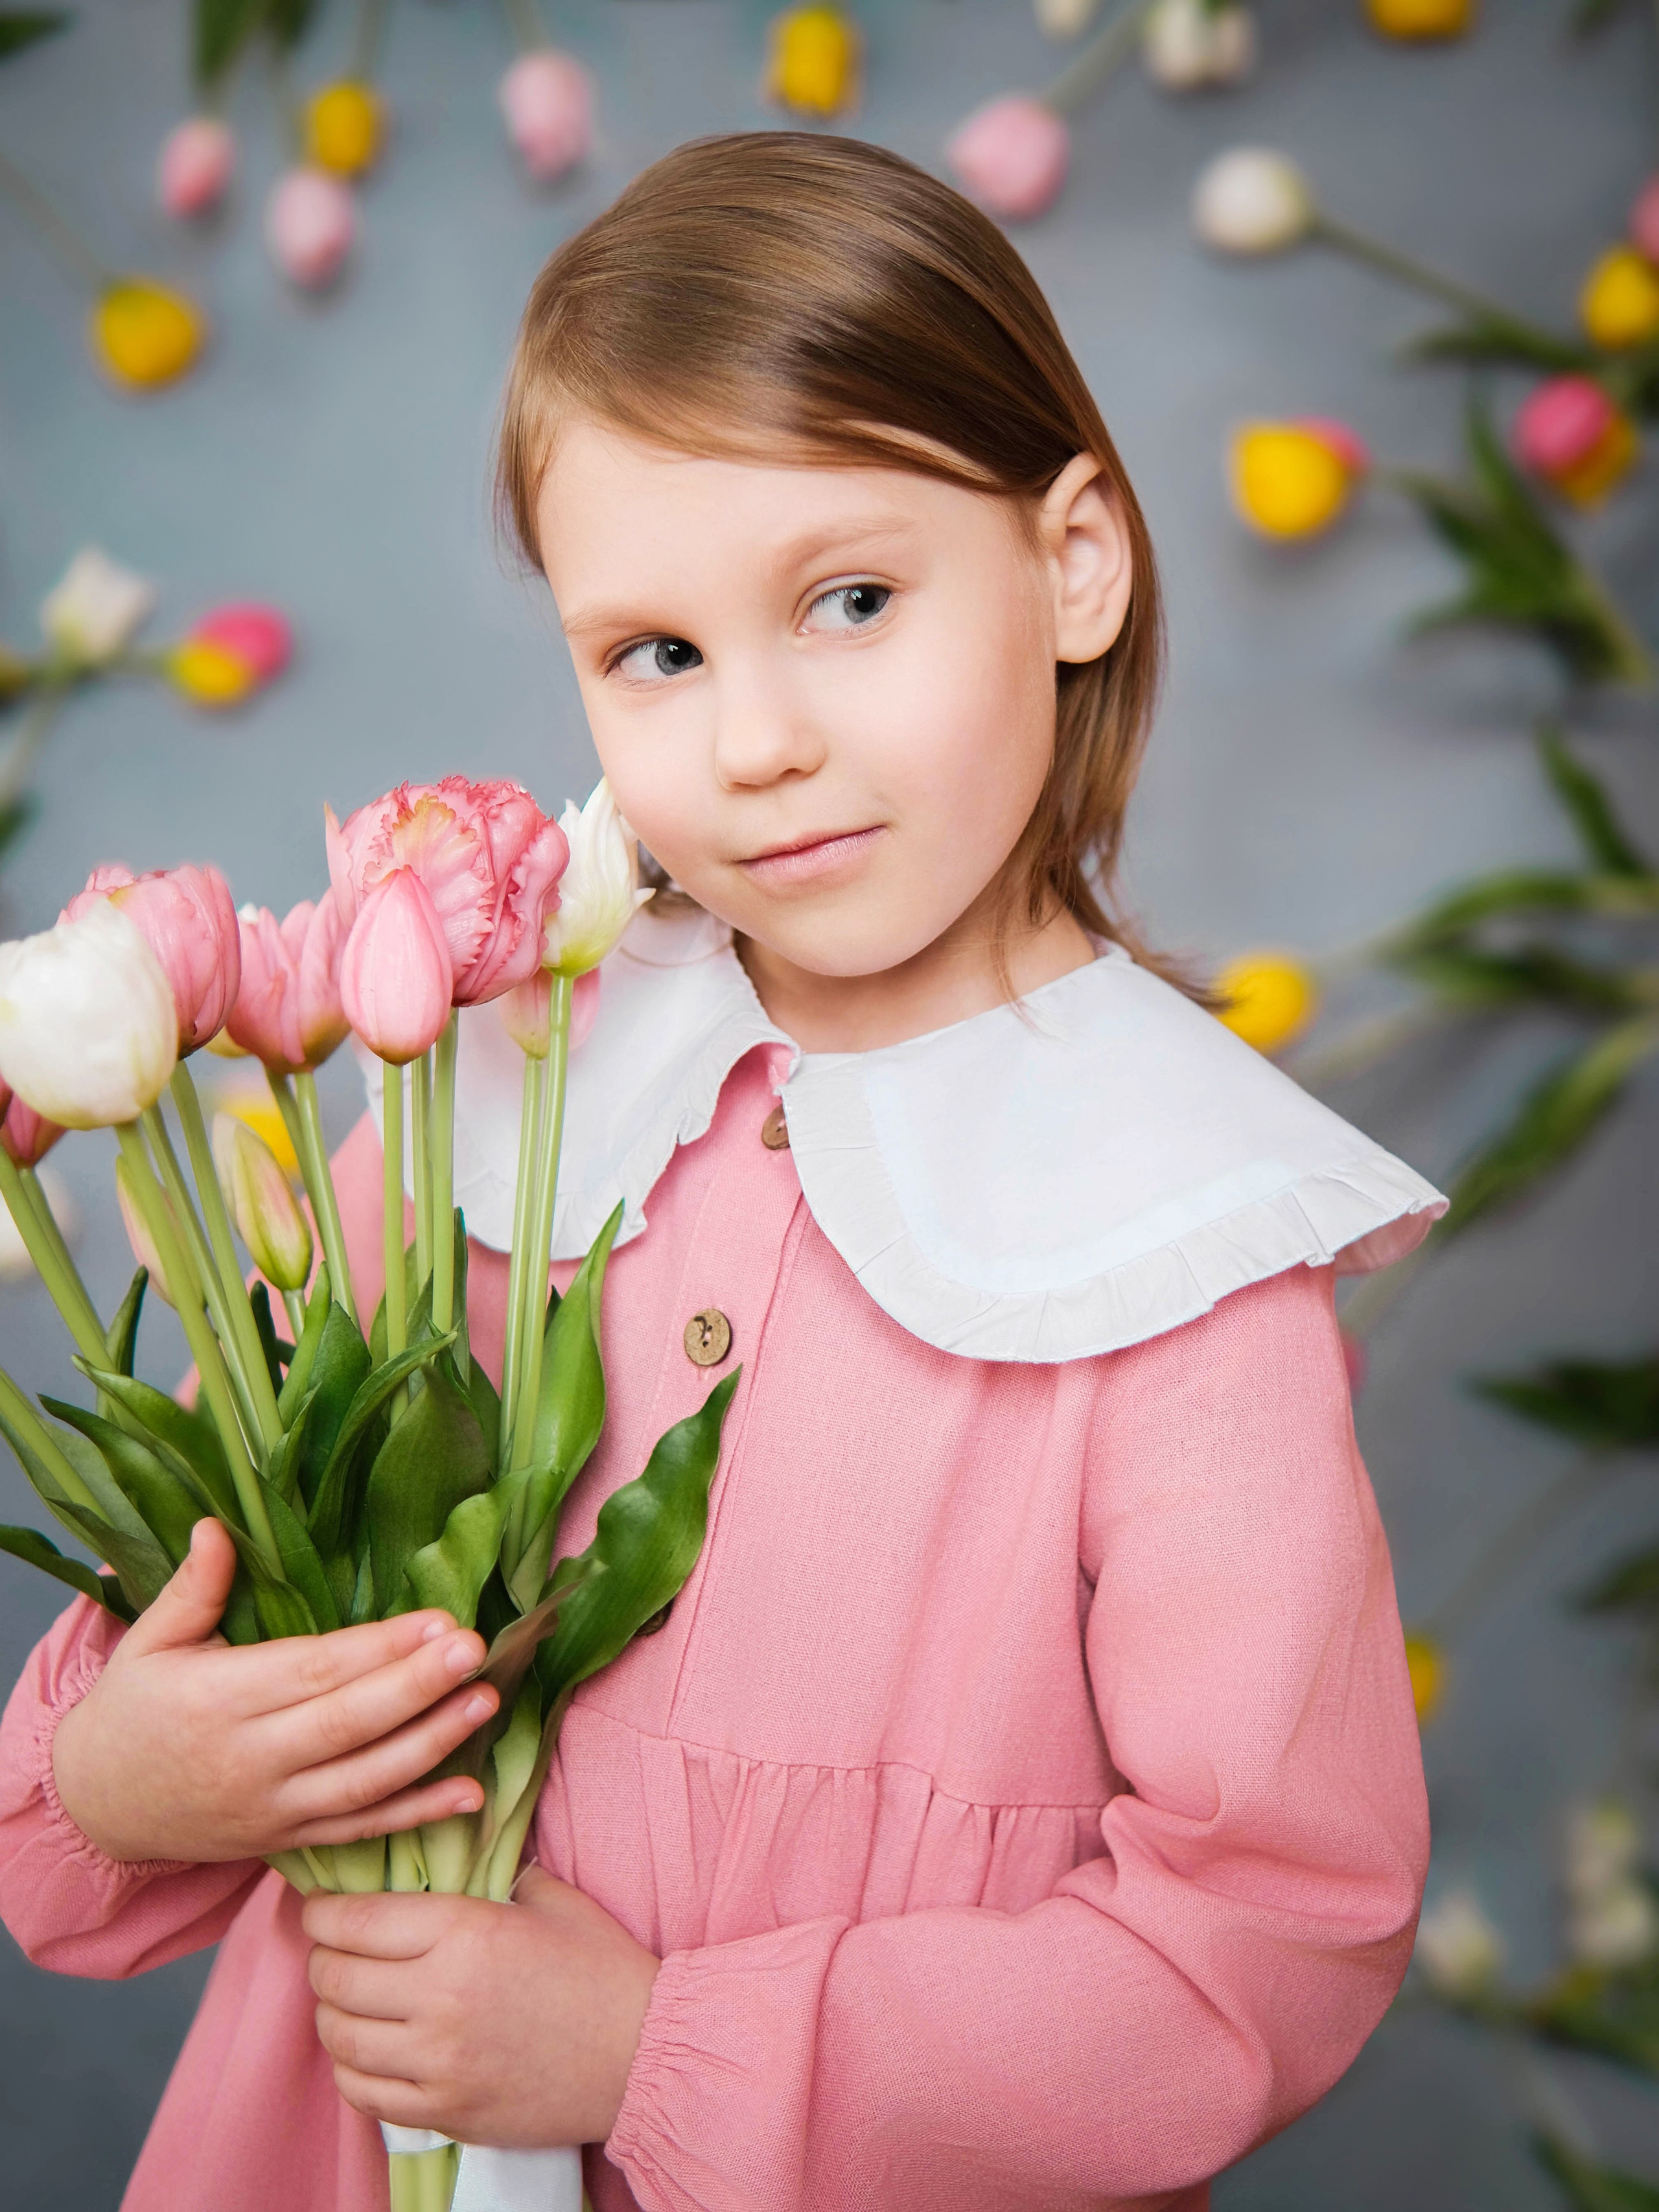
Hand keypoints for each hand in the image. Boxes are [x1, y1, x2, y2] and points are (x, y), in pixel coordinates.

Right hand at [53, 1519, 497, 1862]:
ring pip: (363, 1783)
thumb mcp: (147, 1644)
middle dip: (417, 1688)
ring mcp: (272, 1809)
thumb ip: (193, 1588)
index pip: (312, 1671)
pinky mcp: (287, 1842)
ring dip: (432, 1745)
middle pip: (346, 1725)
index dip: (377, 1649)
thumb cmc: (129, 1712)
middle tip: (476, 1649)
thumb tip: (217, 1525)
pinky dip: (417, 1817)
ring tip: (487, 1701)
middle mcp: (250, 1760)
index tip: (436, 1619)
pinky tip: (471, 1795)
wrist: (95, 1809)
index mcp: (218, 1699)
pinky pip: (359, 1832)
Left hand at [303, 1867, 659, 2147]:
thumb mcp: (549, 1898)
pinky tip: (367, 2049)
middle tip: (332, 1950)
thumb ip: (491, 1871)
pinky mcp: (443, 2110)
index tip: (320, 1909)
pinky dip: (351, 2067)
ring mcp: (438, 2062)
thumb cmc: (599, 1969)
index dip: (322, 1912)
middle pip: (333, 1978)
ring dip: (333, 2013)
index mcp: (465, 1933)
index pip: (353, 1921)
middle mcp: (440, 1997)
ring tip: (348, 2000)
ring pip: (338, 2037)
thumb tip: (445, 1853)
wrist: (641, 2055)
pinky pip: (362, 2092)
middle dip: (322, 1958)